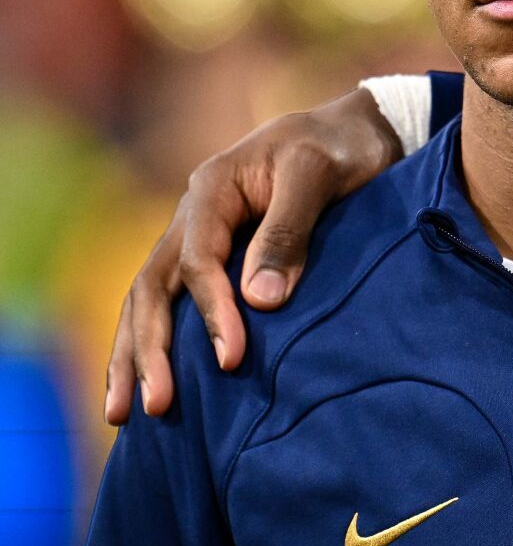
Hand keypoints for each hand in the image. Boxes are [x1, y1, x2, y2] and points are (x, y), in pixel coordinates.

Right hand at [104, 87, 402, 423]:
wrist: (355, 130)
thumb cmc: (340, 148)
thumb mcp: (319, 174)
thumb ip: (289, 231)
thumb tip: (261, 301)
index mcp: (212, 190)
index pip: (197, 263)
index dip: (212, 314)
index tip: (232, 360)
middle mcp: (193, 216)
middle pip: (152, 288)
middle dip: (148, 350)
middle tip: (153, 407)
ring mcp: (197, 237)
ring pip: (148, 301)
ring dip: (135, 356)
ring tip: (124, 415)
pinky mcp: (214, 257)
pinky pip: (172, 303)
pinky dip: (154, 342)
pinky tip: (147, 384)